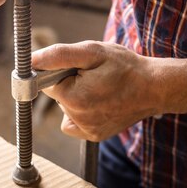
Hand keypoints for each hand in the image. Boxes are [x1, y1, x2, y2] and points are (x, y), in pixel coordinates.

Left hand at [32, 41, 164, 141]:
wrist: (155, 87)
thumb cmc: (125, 67)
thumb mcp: (92, 52)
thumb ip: (58, 55)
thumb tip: (31, 60)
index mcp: (72, 97)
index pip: (46, 81)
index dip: (60, 70)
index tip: (78, 67)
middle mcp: (76, 118)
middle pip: (57, 95)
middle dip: (69, 83)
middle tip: (94, 76)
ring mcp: (86, 130)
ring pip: (66, 108)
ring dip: (77, 96)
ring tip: (101, 87)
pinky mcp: (94, 135)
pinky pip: (73, 122)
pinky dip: (81, 112)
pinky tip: (99, 102)